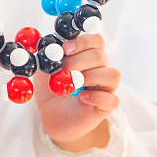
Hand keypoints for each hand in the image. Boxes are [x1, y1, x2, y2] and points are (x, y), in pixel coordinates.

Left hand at [33, 34, 120, 151]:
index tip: (65, 49)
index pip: (96, 40)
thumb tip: (50, 46)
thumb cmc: (50, 88)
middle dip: (79, 60)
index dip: (82, 42)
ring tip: (73, 84)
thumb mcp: (44, 69)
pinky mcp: (106, 107)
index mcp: (87, 55)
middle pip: (100, 56)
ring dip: (90, 77)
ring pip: (112, 75)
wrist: (51, 116)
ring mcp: (106, 87)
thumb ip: (48, 56)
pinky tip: (82, 98)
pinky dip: (96, 97)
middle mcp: (101, 68)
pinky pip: (112, 100)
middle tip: (63, 68)